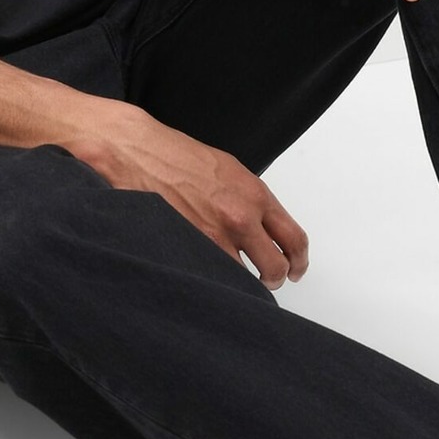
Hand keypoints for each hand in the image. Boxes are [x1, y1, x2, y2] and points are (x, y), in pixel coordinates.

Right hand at [78, 105, 308, 288]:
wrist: (139, 153)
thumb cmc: (178, 156)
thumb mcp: (229, 170)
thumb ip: (252, 201)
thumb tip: (264, 227)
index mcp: (256, 195)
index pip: (294, 239)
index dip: (298, 261)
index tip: (295, 269)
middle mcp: (241, 218)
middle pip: (275, 267)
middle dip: (275, 279)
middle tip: (269, 281)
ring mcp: (214, 237)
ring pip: (243, 280)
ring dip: (242, 285)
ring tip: (235, 281)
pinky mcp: (188, 248)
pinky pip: (213, 278)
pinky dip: (215, 283)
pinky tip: (210, 277)